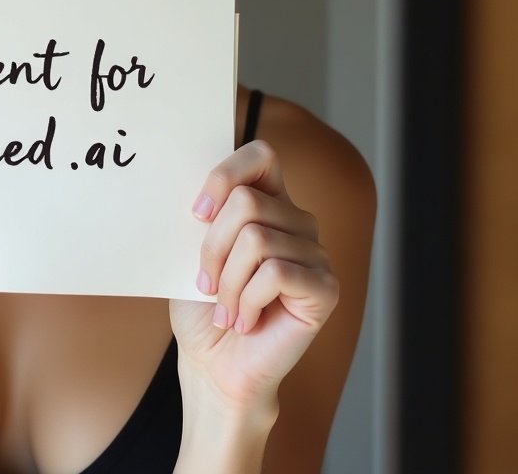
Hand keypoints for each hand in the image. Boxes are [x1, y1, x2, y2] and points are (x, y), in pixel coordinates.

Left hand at [169, 140, 338, 410]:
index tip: (196, 213)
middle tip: (205, 284)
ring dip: (227, 282)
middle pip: (246, 202)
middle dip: (212, 246)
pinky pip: (276, 273)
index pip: (260, 154)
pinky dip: (246, 301)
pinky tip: (245, 320)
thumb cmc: (202, 306)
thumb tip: (196, 190)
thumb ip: (204, 214)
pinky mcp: (325, 287)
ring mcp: (315, 253)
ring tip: (224, 308)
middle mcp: (296, 220)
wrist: (213, 363)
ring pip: (257, 239)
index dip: (225, 174)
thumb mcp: (192, 249)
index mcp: (267, 201)